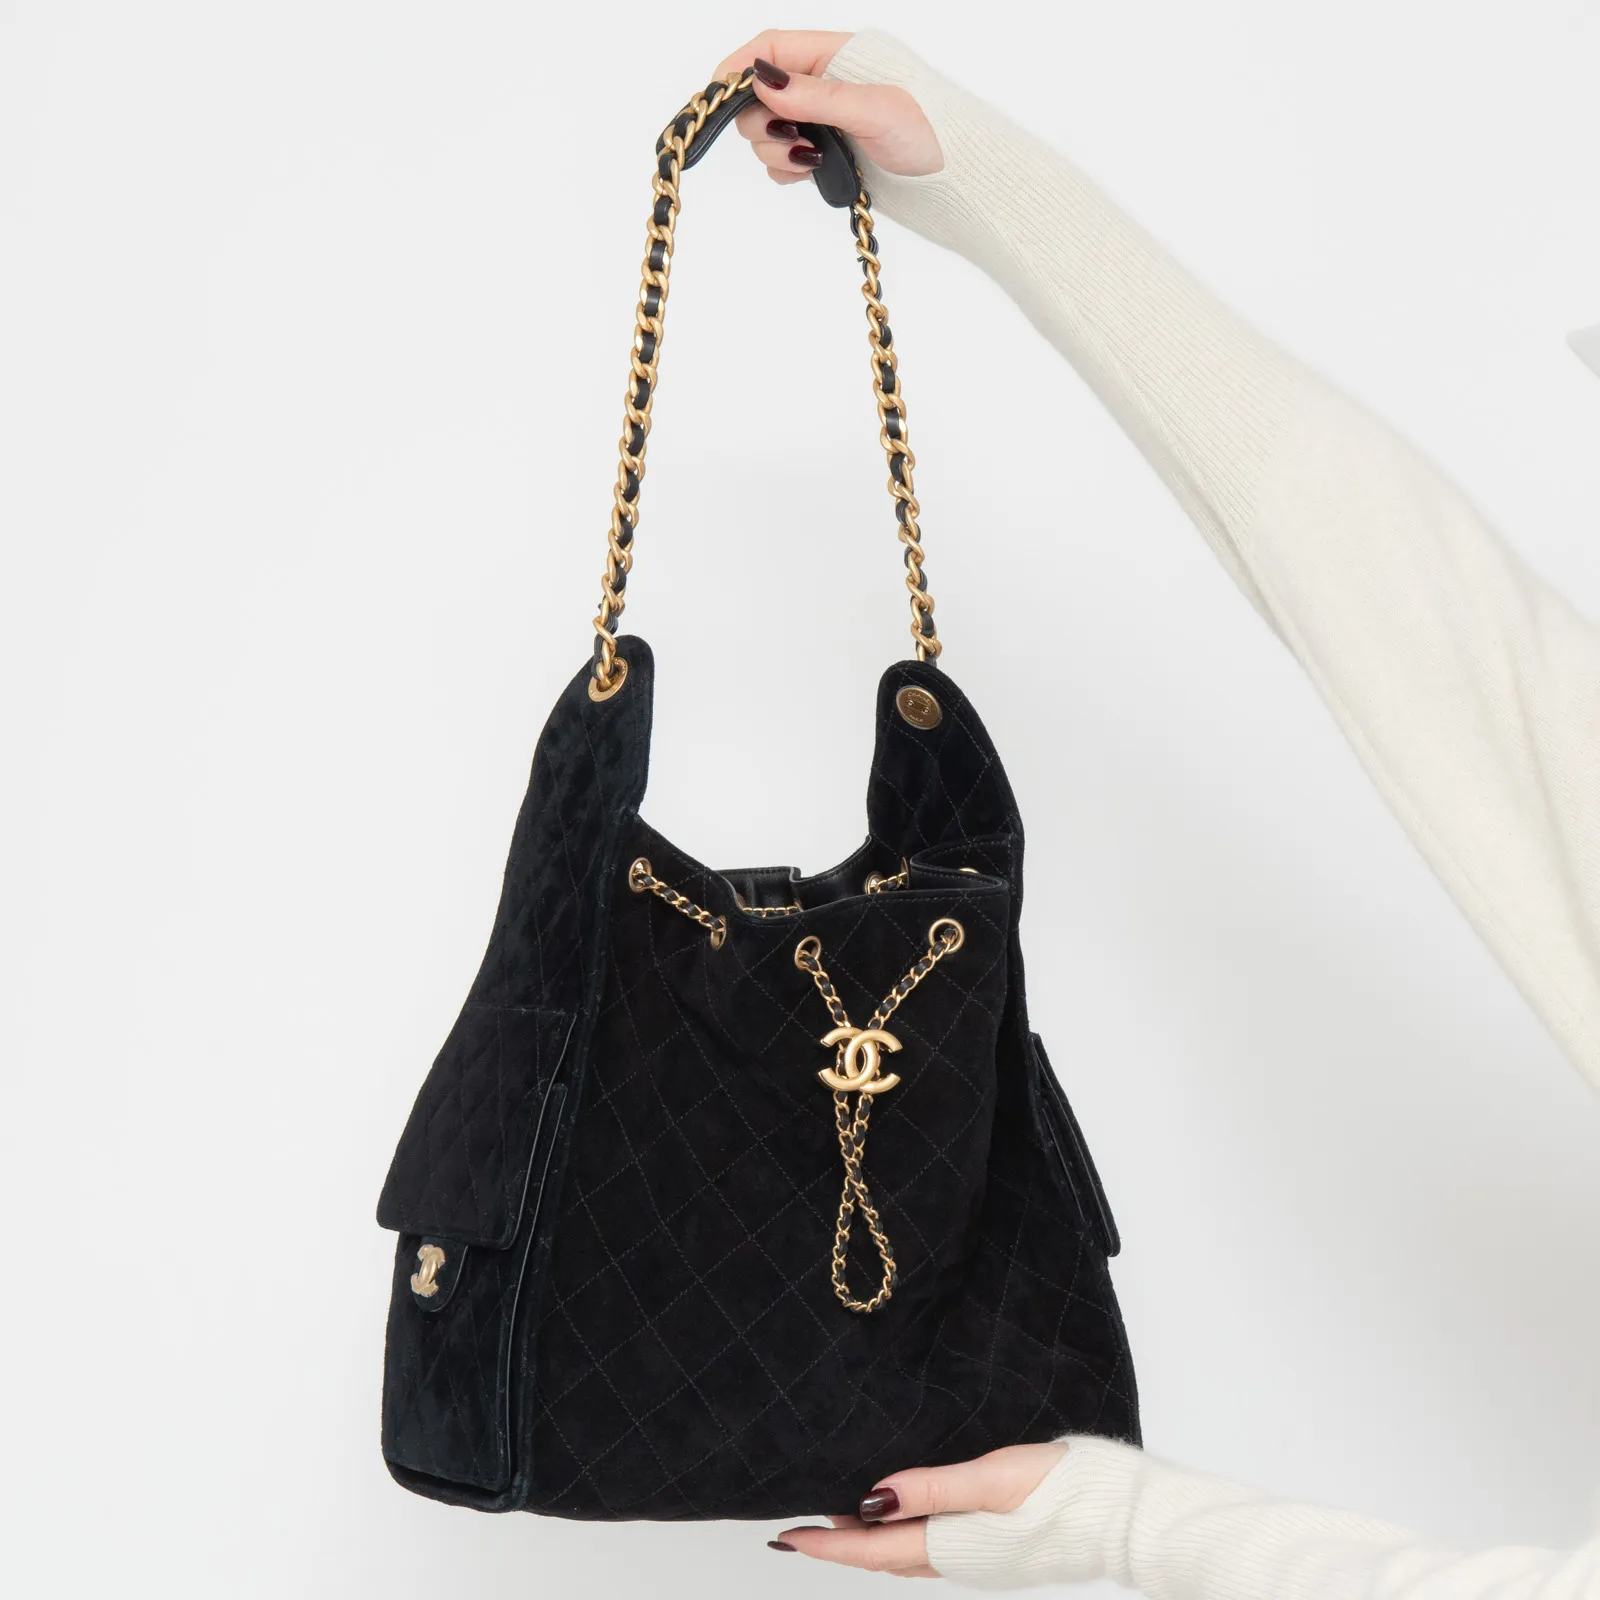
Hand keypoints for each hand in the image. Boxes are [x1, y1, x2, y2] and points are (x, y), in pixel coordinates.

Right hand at [714, 31, 942, 184]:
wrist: (956, 181)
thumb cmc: (931, 134)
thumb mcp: (874, 109)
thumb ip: (817, 97)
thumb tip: (763, 82)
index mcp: (836, 55)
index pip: (771, 48)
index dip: (741, 68)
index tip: (720, 97)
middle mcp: (824, 85)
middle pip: (760, 95)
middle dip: (762, 122)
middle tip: (790, 142)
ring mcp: (823, 121)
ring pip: (768, 131)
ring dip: (775, 150)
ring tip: (808, 162)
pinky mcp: (826, 155)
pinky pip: (783, 160)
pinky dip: (785, 170)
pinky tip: (807, 174)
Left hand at [767, 1441, 1066, 1576]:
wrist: (1121, 1518)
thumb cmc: (1061, 1493)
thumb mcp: (992, 1479)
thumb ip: (933, 1489)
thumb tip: (872, 1498)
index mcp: (951, 1546)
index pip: (871, 1550)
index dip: (826, 1545)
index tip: (785, 1537)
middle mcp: (958, 1562)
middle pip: (882, 1559)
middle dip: (839, 1547)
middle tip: (800, 1531)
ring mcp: (978, 1561)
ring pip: (907, 1558)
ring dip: (870, 1545)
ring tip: (839, 1524)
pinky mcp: (997, 1552)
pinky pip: (932, 1552)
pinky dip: (904, 1541)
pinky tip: (906, 1521)